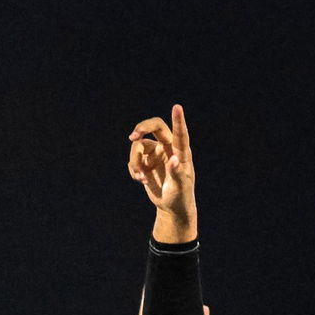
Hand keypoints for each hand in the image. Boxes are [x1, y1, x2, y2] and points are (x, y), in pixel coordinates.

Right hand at [127, 104, 196, 241]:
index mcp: (181, 152)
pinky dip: (133, 171)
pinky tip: (141, 180)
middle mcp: (167, 149)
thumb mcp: (180, 186)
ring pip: (138, 147)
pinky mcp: (145, 163)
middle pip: (154, 128)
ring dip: (135, 162)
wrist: (171, 207)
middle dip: (142, 129)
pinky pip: (132, 160)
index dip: (178, 119)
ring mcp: (155, 155)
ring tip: (140, 177)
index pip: (180, 133)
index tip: (177, 107)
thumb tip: (173, 159)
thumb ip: (177, 172)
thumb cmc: (181, 196)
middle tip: (133, 136)